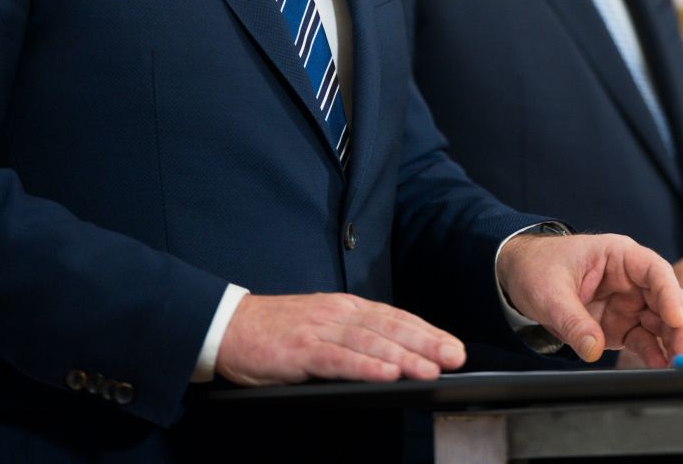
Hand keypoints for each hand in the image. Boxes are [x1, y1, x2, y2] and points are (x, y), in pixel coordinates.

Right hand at [214, 292, 465, 385]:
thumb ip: (353, 336)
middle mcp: (338, 314)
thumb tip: (392, 355)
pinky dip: (365, 367)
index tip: (453, 347)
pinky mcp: (300, 350)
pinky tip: (386, 375)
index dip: (427, 332)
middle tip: (455, 358)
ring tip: (430, 370)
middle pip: (391, 328)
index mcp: (346, 308)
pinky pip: (339, 359)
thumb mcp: (321, 326)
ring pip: (370, 343)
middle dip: (427, 343)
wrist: (227, 327)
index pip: (396, 318)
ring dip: (403, 357)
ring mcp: (320, 330)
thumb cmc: (275, 332)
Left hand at [496, 233, 682, 366]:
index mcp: (619, 256)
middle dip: (679, 325)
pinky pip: (643, 339)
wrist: (519, 275)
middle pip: (666, 300)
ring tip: (677, 365)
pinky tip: (660, 366)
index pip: (655, 272)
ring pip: (661, 322)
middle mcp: (631, 279)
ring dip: (671, 342)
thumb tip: (593, 349)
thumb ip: (573, 320)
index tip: (677, 318)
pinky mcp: (621, 325)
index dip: (670, 294)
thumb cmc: (538, 268)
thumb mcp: (550, 292)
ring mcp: (629, 303)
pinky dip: (653, 352)